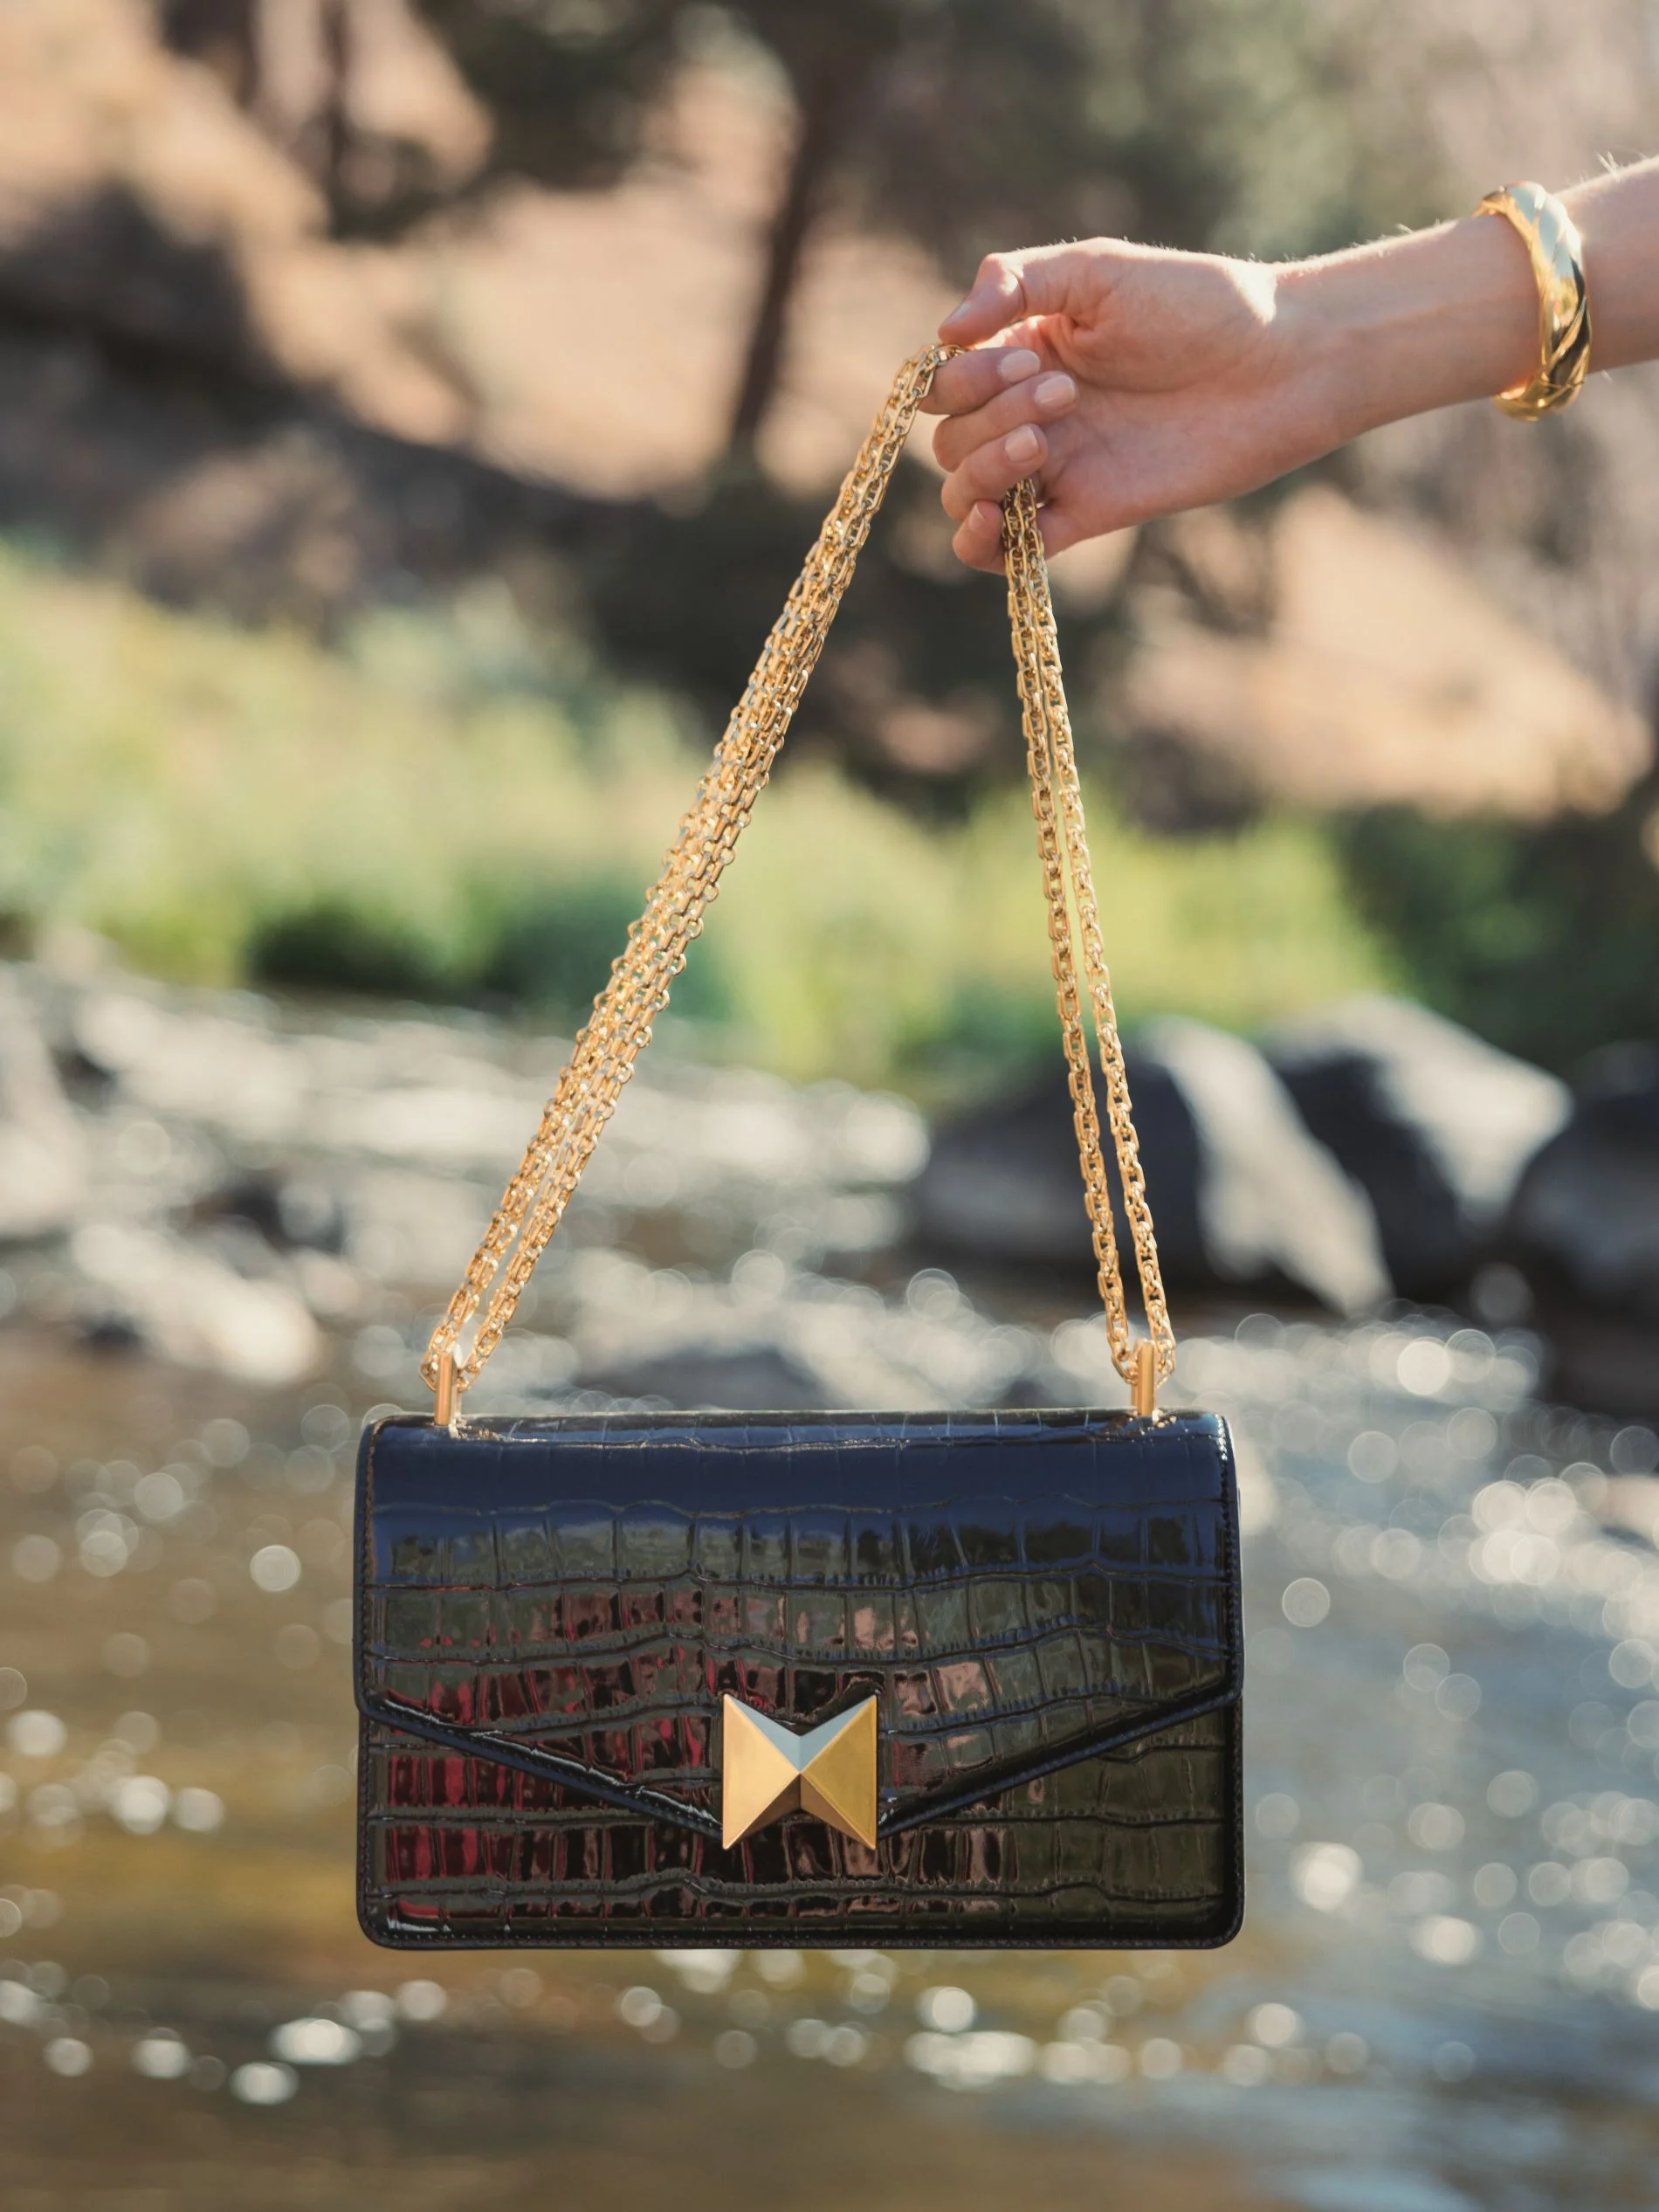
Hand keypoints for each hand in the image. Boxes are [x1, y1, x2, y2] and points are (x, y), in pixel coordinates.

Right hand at [922, 239, 1331, 571]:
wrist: (1279, 366)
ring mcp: (1057, 467)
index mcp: (1025, 351)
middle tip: (1068, 393)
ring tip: (1044, 443)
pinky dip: (983, 544)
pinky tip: (997, 519)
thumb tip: (943, 333)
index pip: (946, 384)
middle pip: (950, 439)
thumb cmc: (1199, 304)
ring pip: (966, 493)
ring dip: (984, 470)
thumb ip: (1015, 281)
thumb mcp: (1099, 270)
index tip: (1031, 357)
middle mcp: (1030, 412)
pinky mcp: (1086, 515)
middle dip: (991, 415)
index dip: (966, 378)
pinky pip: (1008, 551)